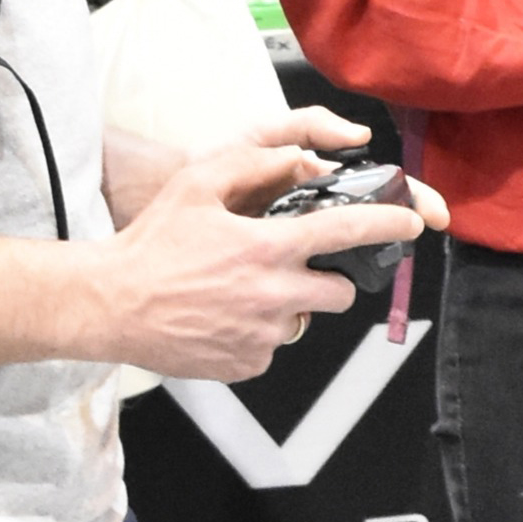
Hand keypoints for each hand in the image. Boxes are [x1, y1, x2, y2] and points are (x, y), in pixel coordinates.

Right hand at [83, 115, 439, 381]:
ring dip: (286, 308)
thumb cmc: (150, 246)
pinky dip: (257, 333)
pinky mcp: (248, 364)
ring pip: (303, 322)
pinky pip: (272, 347)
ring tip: (239, 293)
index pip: (347, 232)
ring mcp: (263, 336)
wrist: (110, 306)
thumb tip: (298, 157)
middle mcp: (274, 296)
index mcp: (268, 248)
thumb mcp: (196, 184)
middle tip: (289, 269)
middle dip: (326, 281)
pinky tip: (222, 317)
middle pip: (338, 293)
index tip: (412, 221)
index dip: (388, 223)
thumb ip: (252, 162)